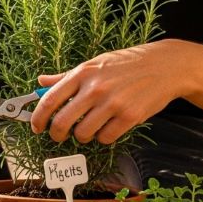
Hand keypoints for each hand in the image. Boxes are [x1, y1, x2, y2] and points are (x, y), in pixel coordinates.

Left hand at [29, 40, 194, 143]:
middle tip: (59, 135)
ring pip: (83, 134)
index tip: (36, 126)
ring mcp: (112, 104)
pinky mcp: (130, 117)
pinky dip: (103, 137)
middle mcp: (94, 89)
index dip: (38, 118)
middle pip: (62, 122)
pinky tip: (108, 127)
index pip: (49, 100)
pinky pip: (105, 138)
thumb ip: (66, 76)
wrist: (166, 66)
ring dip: (82, 136)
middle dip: (56, 133)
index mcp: (82, 73)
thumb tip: (41, 82)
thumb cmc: (128, 64)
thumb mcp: (95, 63)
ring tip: (89, 128)